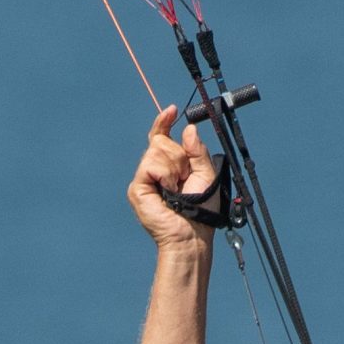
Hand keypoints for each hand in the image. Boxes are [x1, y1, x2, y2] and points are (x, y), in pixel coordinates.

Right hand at [127, 104, 224, 247]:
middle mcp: (154, 170)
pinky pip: (150, 164)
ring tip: (177, 188)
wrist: (192, 233)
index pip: (161, 137)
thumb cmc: (201, 209)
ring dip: (174, 167)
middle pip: (161, 142)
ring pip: (156, 151)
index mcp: (170, 166)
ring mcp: (144, 178)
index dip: (164, 122)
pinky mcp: (137, 188)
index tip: (172, 110)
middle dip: (179, 156)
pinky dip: (165, 174)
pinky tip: (169, 190)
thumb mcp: (206, 174)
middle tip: (185, 178)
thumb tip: (188, 129)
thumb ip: (197, 151)